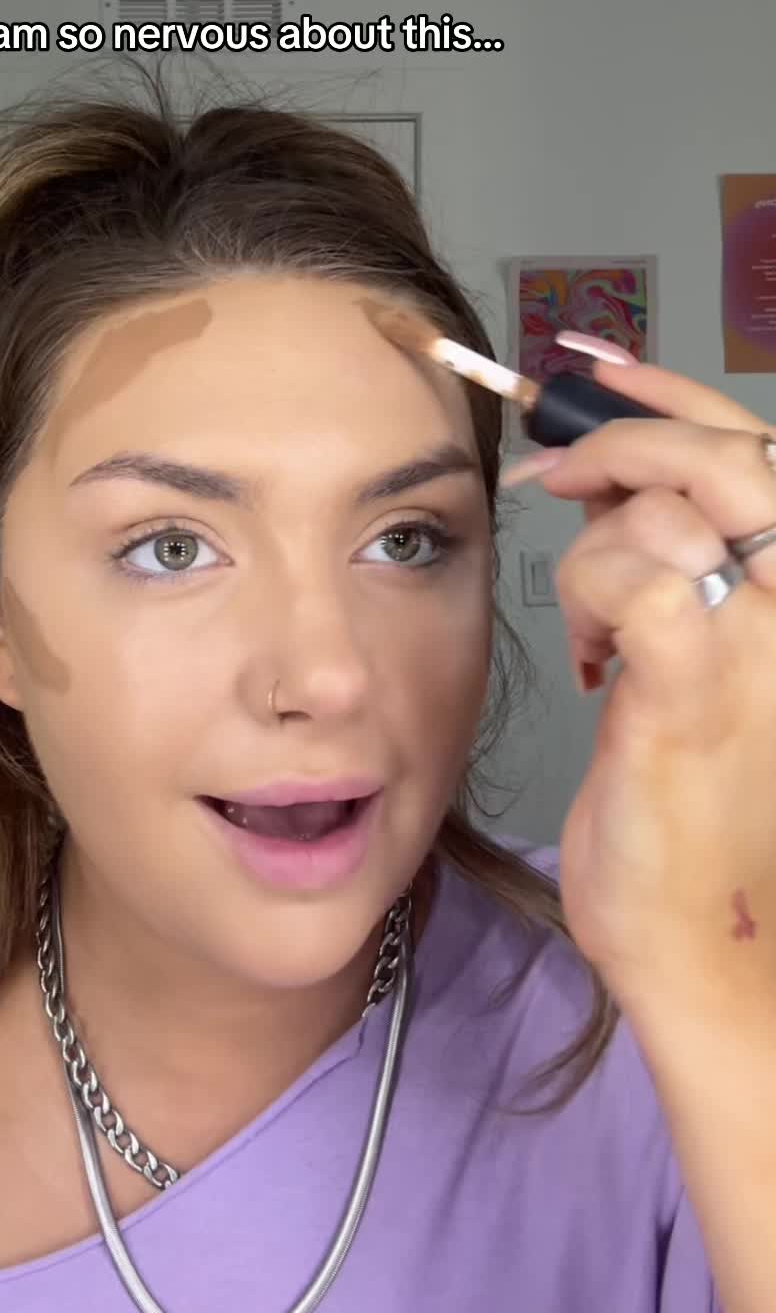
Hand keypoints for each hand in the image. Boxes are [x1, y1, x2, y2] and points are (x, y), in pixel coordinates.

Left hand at [502, 346, 775, 1030]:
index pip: (756, 447)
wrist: (704, 941)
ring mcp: (761, 649)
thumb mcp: (690, 655)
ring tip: (595, 628)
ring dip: (594, 555)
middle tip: (557, 471)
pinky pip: (629, 578)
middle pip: (721, 458)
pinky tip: (596, 661)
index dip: (671, 395)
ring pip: (659, 514)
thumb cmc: (691, 809)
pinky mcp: (697, 693)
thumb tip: (612, 477)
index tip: (596, 371)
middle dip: (619, 442)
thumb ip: (667, 556)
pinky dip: (588, 600)